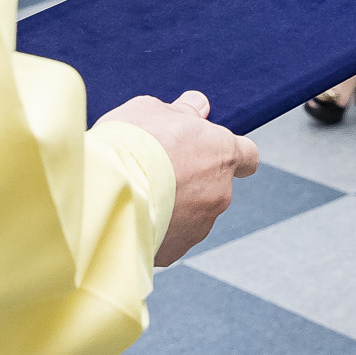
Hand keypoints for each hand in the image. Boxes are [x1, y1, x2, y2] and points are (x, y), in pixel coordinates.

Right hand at [102, 89, 259, 264]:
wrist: (108, 190)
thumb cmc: (132, 142)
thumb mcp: (153, 110)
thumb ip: (182, 112)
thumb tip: (198, 105)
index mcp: (222, 153)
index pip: (247, 155)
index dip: (230, 153)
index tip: (212, 152)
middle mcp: (220, 192)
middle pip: (214, 185)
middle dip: (191, 179)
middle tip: (156, 168)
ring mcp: (201, 224)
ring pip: (193, 212)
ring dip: (174, 204)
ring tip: (139, 192)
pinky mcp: (177, 249)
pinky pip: (171, 235)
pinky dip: (158, 226)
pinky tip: (132, 213)